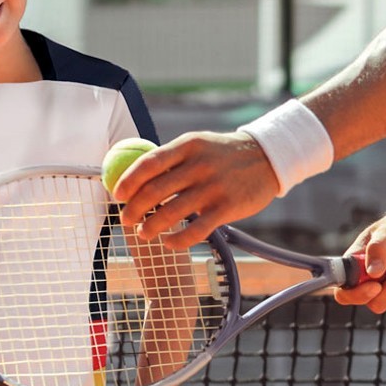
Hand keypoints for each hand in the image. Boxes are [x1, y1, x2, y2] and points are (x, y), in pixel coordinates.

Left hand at [113, 131, 279, 248]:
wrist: (267, 158)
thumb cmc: (223, 154)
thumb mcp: (198, 144)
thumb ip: (171, 158)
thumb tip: (133, 174)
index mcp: (188, 146)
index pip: (149, 163)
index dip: (128, 181)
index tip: (117, 194)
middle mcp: (199, 165)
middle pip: (155, 191)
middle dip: (133, 209)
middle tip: (126, 219)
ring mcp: (214, 187)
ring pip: (171, 213)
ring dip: (151, 227)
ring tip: (144, 233)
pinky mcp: (227, 208)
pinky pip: (195, 231)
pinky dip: (176, 240)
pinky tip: (169, 241)